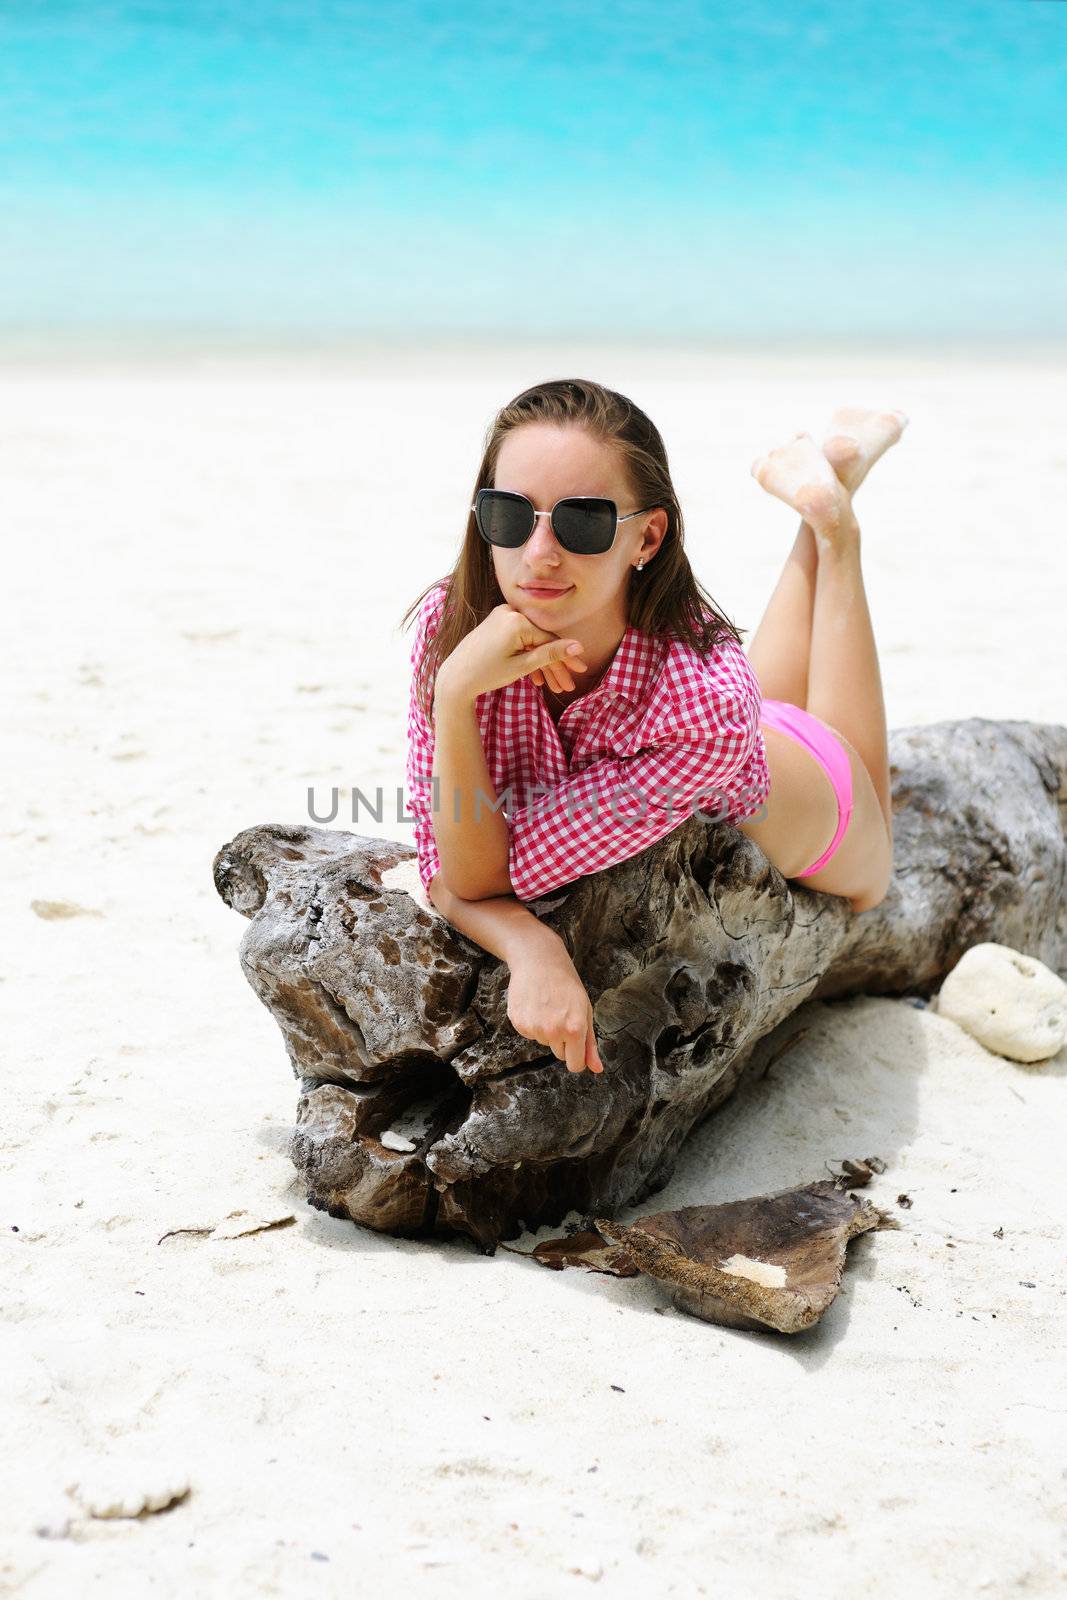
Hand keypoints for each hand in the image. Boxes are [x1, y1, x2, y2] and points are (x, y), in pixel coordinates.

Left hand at [435, 603, 587, 703]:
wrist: (455, 678)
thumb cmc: (486, 674)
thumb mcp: (522, 666)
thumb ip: (551, 654)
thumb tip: (577, 646)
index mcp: (517, 621)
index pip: (550, 639)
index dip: (567, 657)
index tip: (581, 671)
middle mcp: (509, 612)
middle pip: (541, 640)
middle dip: (554, 666)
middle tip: (567, 686)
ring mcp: (502, 616)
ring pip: (531, 641)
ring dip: (542, 664)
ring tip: (552, 688)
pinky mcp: (496, 622)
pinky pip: (519, 639)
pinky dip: (527, 656)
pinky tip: (535, 679)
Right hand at [506, 942, 604, 1074]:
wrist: (539, 960)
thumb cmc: (567, 984)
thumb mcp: (585, 1010)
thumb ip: (590, 1043)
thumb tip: (596, 1069)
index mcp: (574, 1029)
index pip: (575, 1065)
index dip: (577, 1057)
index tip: (576, 1047)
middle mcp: (554, 1031)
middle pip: (559, 1055)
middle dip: (563, 1041)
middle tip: (562, 1014)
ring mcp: (534, 1028)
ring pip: (544, 1042)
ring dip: (547, 1030)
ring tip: (548, 1006)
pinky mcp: (519, 1023)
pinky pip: (530, 1034)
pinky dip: (532, 1023)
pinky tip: (535, 1005)